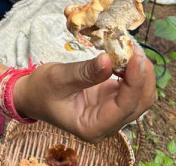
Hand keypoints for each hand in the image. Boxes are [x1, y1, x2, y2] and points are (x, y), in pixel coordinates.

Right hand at [14, 45, 156, 143]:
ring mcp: (111, 112)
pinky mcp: (112, 100)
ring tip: (130, 48)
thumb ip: (84, 72)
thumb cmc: (41, 90)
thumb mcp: (58, 78)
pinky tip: (125, 54)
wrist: (32, 95)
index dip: (135, 82)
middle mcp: (107, 124)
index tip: (136, 57)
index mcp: (93, 127)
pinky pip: (132, 87)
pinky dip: (133, 70)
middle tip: (133, 47)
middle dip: (142, 75)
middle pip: (140, 103)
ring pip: (141, 95)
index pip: (124, 107)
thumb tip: (109, 60)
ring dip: (141, 72)